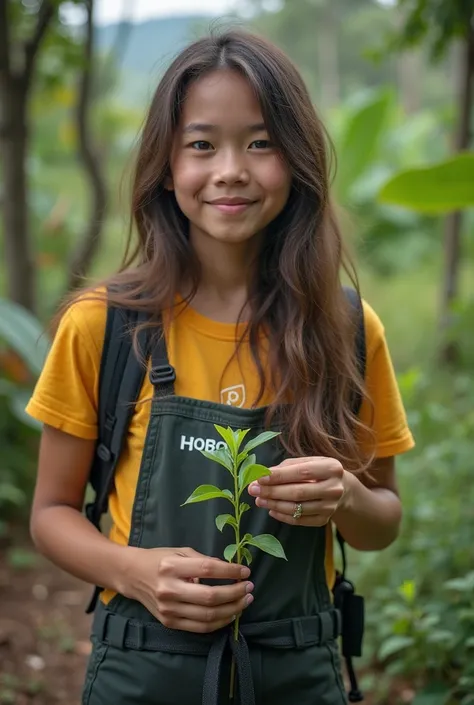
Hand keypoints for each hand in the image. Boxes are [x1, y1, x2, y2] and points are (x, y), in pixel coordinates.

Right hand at [121, 546, 253, 633]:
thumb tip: (230, 570)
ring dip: (232, 609)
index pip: (208, 569)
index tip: (246, 571)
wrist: (132, 575)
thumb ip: (204, 560)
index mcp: (171, 566)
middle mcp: (169, 590)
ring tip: (245, 601)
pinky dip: (219, 622)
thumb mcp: (180, 551)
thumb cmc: (159, 559)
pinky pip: (200, 627)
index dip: (230, 571)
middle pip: (210, 597)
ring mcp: (168, 609)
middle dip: (235, 593)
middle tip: (249, 588)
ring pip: (207, 616)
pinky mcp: (169, 622)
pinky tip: (231, 613)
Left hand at [248, 456, 349, 526]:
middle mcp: (334, 488)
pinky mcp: (324, 520)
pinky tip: (271, 510)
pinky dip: (282, 516)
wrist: (342, 488)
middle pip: (298, 492)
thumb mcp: (308, 462)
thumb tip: (263, 475)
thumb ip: (287, 467)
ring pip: (297, 508)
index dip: (279, 476)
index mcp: (331, 468)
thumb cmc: (318, 471)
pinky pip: (299, 520)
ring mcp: (330, 507)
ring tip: (258, 500)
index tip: (259, 477)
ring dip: (274, 504)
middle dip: (272, 491)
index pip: (301, 472)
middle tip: (253, 490)